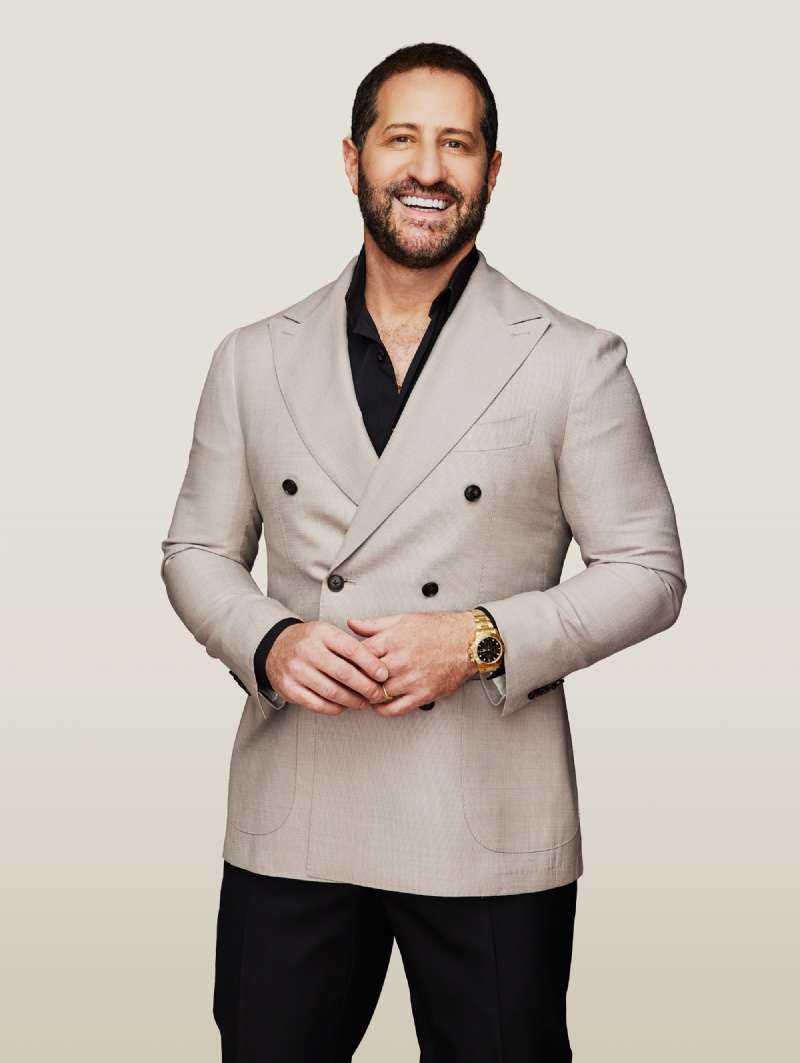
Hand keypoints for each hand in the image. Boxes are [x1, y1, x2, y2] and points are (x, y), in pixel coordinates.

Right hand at [265, 621, 388, 715]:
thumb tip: (376, 668)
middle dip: (365, 686)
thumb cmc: (308, 641)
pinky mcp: (289, 688)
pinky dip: (333, 708)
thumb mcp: (327, 632)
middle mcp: (307, 650)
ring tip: (363, 703)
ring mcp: (296, 670)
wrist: (275, 646)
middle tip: (377, 694)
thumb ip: (349, 646)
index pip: (351, 649)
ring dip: (352, 700)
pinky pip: (316, 704)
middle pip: (343, 673)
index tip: (383, 675)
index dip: (370, 664)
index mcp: (321, 633)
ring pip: (331, 691)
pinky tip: (343, 706)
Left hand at [346, 612, 476, 716]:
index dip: (348, 660)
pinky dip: (383, 710)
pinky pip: (396, 709)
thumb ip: (374, 624)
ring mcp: (412, 679)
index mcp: (394, 639)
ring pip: (378, 693)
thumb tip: (351, 624)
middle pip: (365, 676)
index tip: (344, 664)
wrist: (467, 642)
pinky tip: (380, 704)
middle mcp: (401, 660)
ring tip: (364, 692)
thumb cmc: (438, 629)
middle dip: (355, 679)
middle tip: (348, 682)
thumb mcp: (402, 619)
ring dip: (369, 695)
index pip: (359, 653)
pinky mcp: (423, 694)